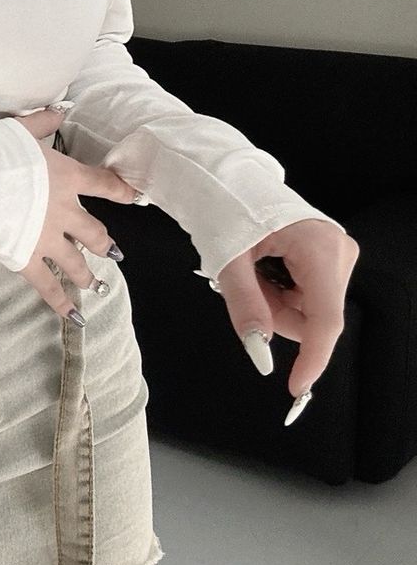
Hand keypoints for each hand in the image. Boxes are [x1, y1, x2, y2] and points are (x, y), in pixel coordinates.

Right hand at [11, 106, 144, 320]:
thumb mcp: (20, 130)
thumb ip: (42, 123)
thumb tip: (59, 110)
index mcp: (66, 177)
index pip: (103, 184)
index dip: (123, 190)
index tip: (136, 196)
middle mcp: (63, 211)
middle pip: (94, 231)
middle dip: (105, 242)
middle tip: (115, 251)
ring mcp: (46, 238)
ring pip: (77, 262)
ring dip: (89, 275)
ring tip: (99, 285)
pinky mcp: (26, 258)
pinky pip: (48, 286)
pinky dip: (62, 303)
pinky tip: (76, 317)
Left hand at [215, 219, 359, 420]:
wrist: (227, 178)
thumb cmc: (226, 207)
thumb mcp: (228, 262)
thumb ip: (246, 307)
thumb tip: (260, 350)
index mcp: (319, 247)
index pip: (326, 319)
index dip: (313, 357)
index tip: (296, 385)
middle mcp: (338, 250)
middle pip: (314, 316)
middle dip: (276, 314)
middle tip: (245, 283)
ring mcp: (337, 253)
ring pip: (309, 309)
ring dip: (275, 303)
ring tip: (252, 270)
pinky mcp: (330, 256)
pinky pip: (306, 295)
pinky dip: (280, 293)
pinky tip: (264, 269)